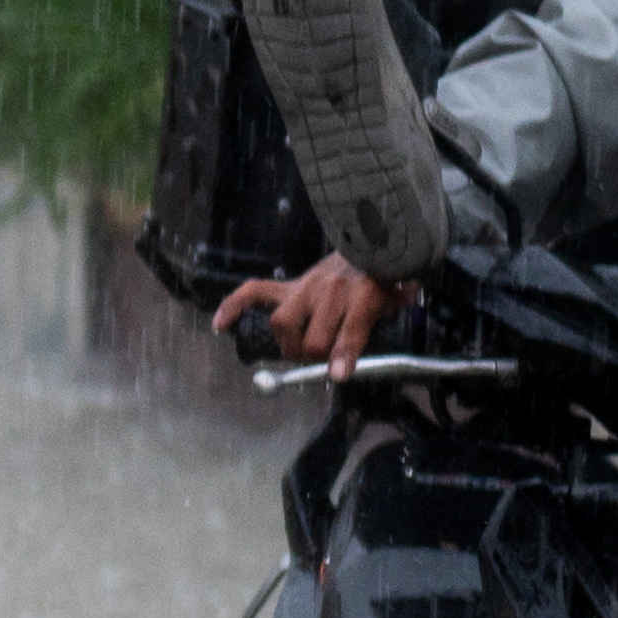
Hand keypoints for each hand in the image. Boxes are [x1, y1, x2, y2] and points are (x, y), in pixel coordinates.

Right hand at [215, 254, 410, 379]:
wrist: (367, 242)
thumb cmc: (382, 277)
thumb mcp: (395, 300)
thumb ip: (382, 326)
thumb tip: (358, 358)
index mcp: (363, 294)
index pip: (351, 330)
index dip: (342, 356)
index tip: (336, 375)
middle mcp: (331, 290)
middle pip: (314, 336)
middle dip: (314, 357)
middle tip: (320, 364)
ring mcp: (305, 286)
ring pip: (283, 321)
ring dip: (288, 344)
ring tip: (296, 352)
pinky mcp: (288, 285)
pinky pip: (254, 292)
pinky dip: (234, 306)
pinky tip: (222, 323)